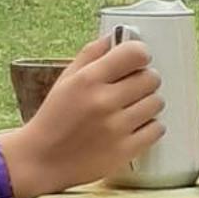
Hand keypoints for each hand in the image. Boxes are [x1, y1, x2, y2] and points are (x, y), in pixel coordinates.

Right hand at [0, 36, 163, 197]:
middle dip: (146, 80)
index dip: (140, 55)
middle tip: (135, 88)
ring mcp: (116, 127)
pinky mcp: (124, 150)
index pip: (134, 53)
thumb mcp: (65, 80)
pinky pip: (157, 129)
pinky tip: (136, 126)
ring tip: (134, 108)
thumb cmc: (54, 117)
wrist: (41, 159)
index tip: (137, 61)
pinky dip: (150, 127)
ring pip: (157, 103)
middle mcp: (104, 101)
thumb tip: (113, 37)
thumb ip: (90, 55)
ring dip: (149, 103)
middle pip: (151, 78)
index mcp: (88, 79)